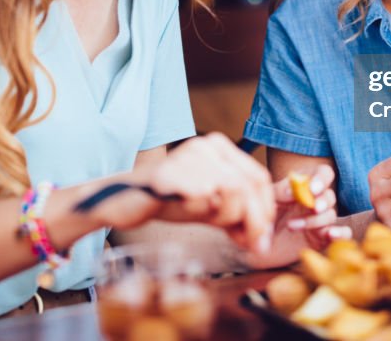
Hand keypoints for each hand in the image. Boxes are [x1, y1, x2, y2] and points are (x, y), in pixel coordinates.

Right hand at [97, 133, 275, 252]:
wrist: (126, 199)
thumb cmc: (170, 201)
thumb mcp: (211, 206)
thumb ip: (237, 216)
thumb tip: (262, 241)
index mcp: (219, 146)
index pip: (258, 178)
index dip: (264, 210)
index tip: (260, 235)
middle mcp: (207, 145)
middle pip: (250, 186)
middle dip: (253, 221)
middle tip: (247, 243)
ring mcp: (190, 157)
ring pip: (233, 192)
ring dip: (227, 217)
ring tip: (209, 221)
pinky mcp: (174, 174)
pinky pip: (204, 200)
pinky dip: (203, 214)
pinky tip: (189, 211)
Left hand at [243, 164, 351, 269]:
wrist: (257, 244)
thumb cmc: (262, 216)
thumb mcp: (268, 199)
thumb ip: (279, 191)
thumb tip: (294, 190)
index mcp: (305, 185)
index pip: (323, 174)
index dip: (322, 179)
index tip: (312, 189)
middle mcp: (315, 201)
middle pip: (329, 195)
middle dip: (322, 201)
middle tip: (313, 208)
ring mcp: (320, 220)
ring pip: (331, 215)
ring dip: (314, 220)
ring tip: (291, 226)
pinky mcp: (322, 238)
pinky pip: (342, 233)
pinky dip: (341, 233)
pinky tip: (331, 234)